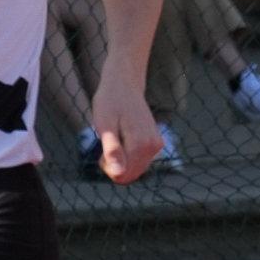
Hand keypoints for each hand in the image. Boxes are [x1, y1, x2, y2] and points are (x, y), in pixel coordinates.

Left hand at [90, 66, 162, 183]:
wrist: (124, 84)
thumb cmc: (110, 102)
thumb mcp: (105, 125)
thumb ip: (112, 150)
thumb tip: (118, 173)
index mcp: (141, 144)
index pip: (122, 175)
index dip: (107, 166)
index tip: (102, 148)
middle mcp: (153, 147)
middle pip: (131, 175)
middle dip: (115, 165)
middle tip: (108, 143)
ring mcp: (157, 145)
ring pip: (136, 169)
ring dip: (122, 161)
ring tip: (115, 139)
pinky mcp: (156, 143)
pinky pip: (140, 162)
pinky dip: (128, 156)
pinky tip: (123, 139)